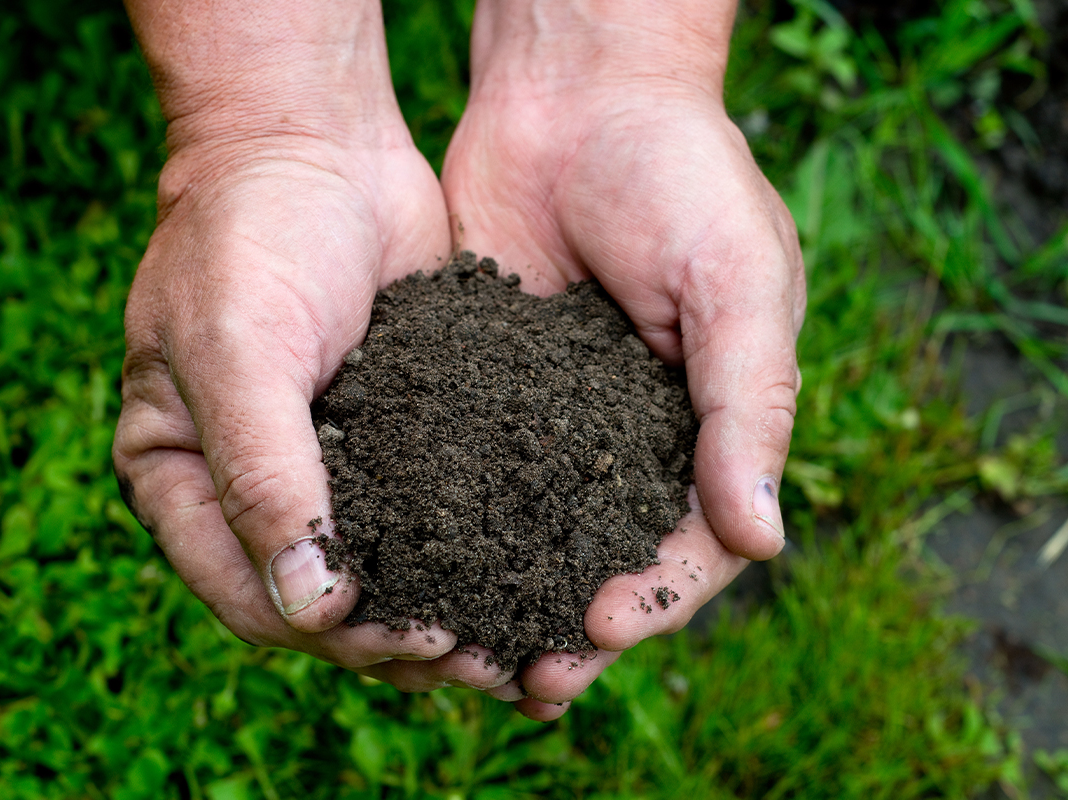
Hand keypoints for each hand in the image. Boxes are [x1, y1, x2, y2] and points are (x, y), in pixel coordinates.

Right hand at [114, 0, 519, 698]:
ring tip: (520, 644)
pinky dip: (472, 548)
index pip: (252, 592)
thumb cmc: (250, 232)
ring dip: (447, 610)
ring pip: (386, 569)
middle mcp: (254, 486)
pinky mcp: (393, 433)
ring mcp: (327, 463)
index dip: (333, 630)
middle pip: (326, 601)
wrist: (313, 141)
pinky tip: (531, 573)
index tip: (417, 637)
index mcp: (183, 479)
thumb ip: (265, 476)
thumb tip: (311, 607)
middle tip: (487, 661)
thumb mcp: (238, 349)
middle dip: (401, 640)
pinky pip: (430, 509)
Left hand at [440, 0, 805, 718]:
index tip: (606, 627)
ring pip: (537, 531)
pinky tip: (422, 567)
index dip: (659, 591)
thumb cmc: (682, 174)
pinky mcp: (486, 387)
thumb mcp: (736, 282)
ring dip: (510, 596)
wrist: (579, 94)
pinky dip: (455, 524)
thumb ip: (748, 406)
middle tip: (534, 682)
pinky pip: (474, 470)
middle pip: (610, 554)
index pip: (696, 536)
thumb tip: (762, 539)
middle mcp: (633, 432)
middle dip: (577, 623)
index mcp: (712, 421)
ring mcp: (556, 416)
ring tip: (474, 656)